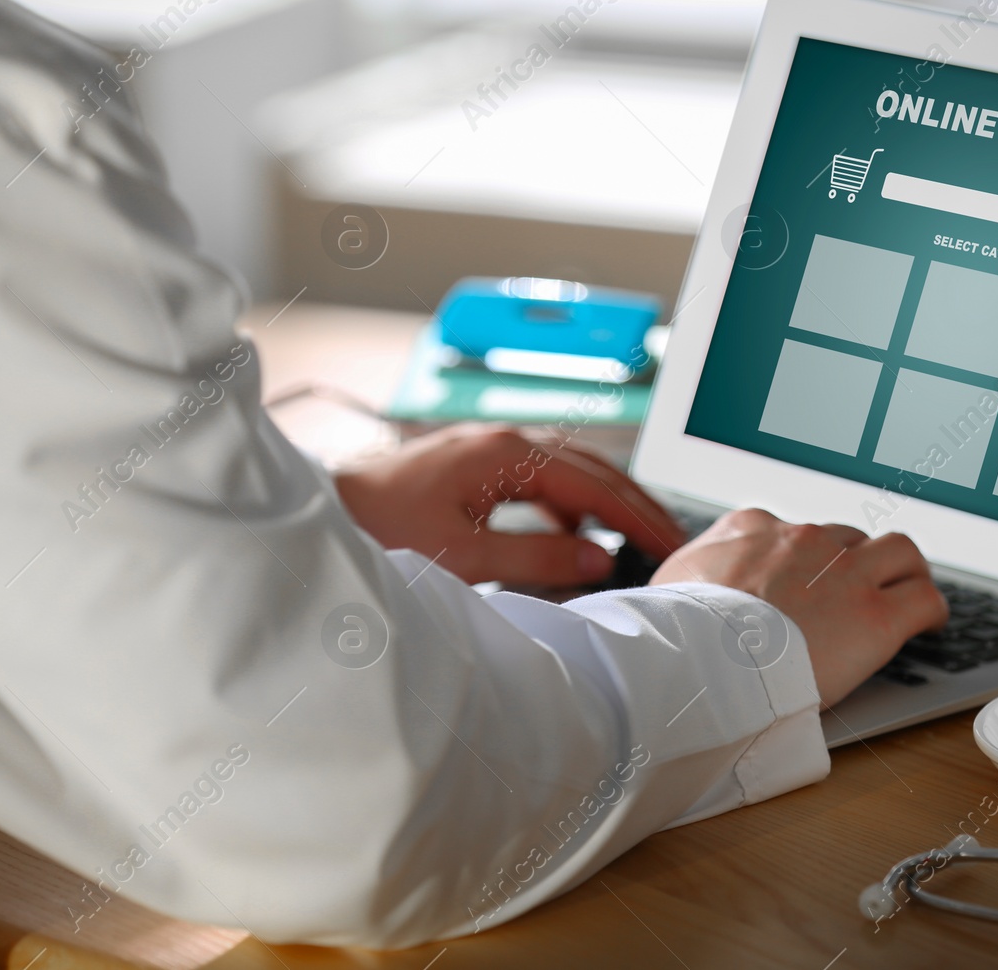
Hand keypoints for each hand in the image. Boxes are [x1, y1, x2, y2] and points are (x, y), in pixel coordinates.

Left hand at [334, 424, 684, 586]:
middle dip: (634, 505)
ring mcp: (488, 448)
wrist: (325, 513)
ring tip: (635, 538)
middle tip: (672, 539)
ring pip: (569, 470)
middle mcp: (503, 439)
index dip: (638, 517)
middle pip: (592, 469)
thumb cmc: (381, 530)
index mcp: (507, 453)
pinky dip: (570, 504)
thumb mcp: (466, 556)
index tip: (671, 543)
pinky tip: (574, 532)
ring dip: (605, 503)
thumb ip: (538, 556)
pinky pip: (541, 479)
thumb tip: (598, 558)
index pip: (596, 484)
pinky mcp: (474, 465)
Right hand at [649, 509, 946, 703]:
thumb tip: (680, 591)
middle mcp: (803, 540)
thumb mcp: (671, 586)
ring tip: (907, 594)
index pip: (791, 531)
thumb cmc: (677, 632)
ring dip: (904, 573)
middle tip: (855, 593)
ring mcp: (844, 572)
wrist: (701, 658)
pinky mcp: (875, 614)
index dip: (805, 559)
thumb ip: (690, 576)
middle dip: (853, 564)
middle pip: (846, 539)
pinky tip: (930, 623)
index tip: (805, 582)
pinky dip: (931, 608)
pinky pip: (924, 598)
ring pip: (898, 552)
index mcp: (752, 528)